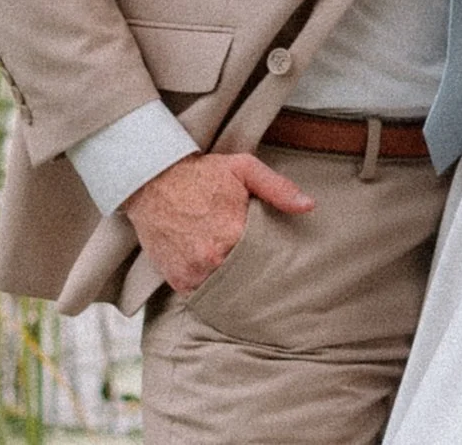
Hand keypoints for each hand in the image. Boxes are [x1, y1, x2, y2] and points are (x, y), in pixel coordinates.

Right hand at [123, 151, 313, 292]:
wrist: (152, 180)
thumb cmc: (202, 173)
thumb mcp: (243, 169)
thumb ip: (277, 189)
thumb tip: (309, 206)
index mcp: (233, 233)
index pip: (266, 259)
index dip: (273, 258)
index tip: (279, 257)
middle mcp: (212, 258)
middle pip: (247, 278)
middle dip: (256, 274)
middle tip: (265, 270)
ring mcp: (192, 272)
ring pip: (226, 290)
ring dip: (234, 284)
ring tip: (242, 273)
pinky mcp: (177, 281)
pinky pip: (202, 294)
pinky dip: (211, 287)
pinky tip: (219, 276)